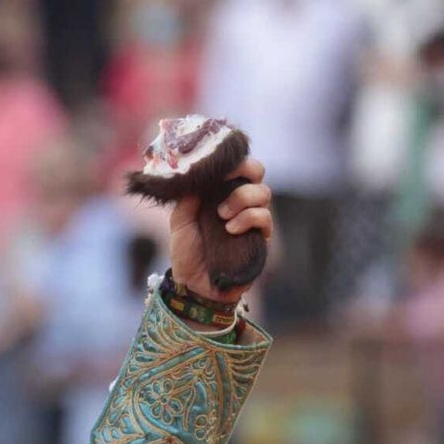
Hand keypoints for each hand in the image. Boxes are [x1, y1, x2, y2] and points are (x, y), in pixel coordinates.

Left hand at [167, 157, 273, 302]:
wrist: (194, 284)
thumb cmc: (187, 252)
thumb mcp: (179, 223)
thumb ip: (185, 200)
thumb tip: (194, 180)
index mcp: (220, 193)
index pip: (237, 166)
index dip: (234, 159)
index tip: (220, 165)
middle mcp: (240, 202)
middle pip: (258, 172)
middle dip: (246, 170)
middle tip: (226, 182)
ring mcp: (252, 218)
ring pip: (263, 192)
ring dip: (242, 198)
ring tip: (222, 215)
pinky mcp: (260, 237)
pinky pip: (265, 217)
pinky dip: (249, 218)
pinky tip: (231, 228)